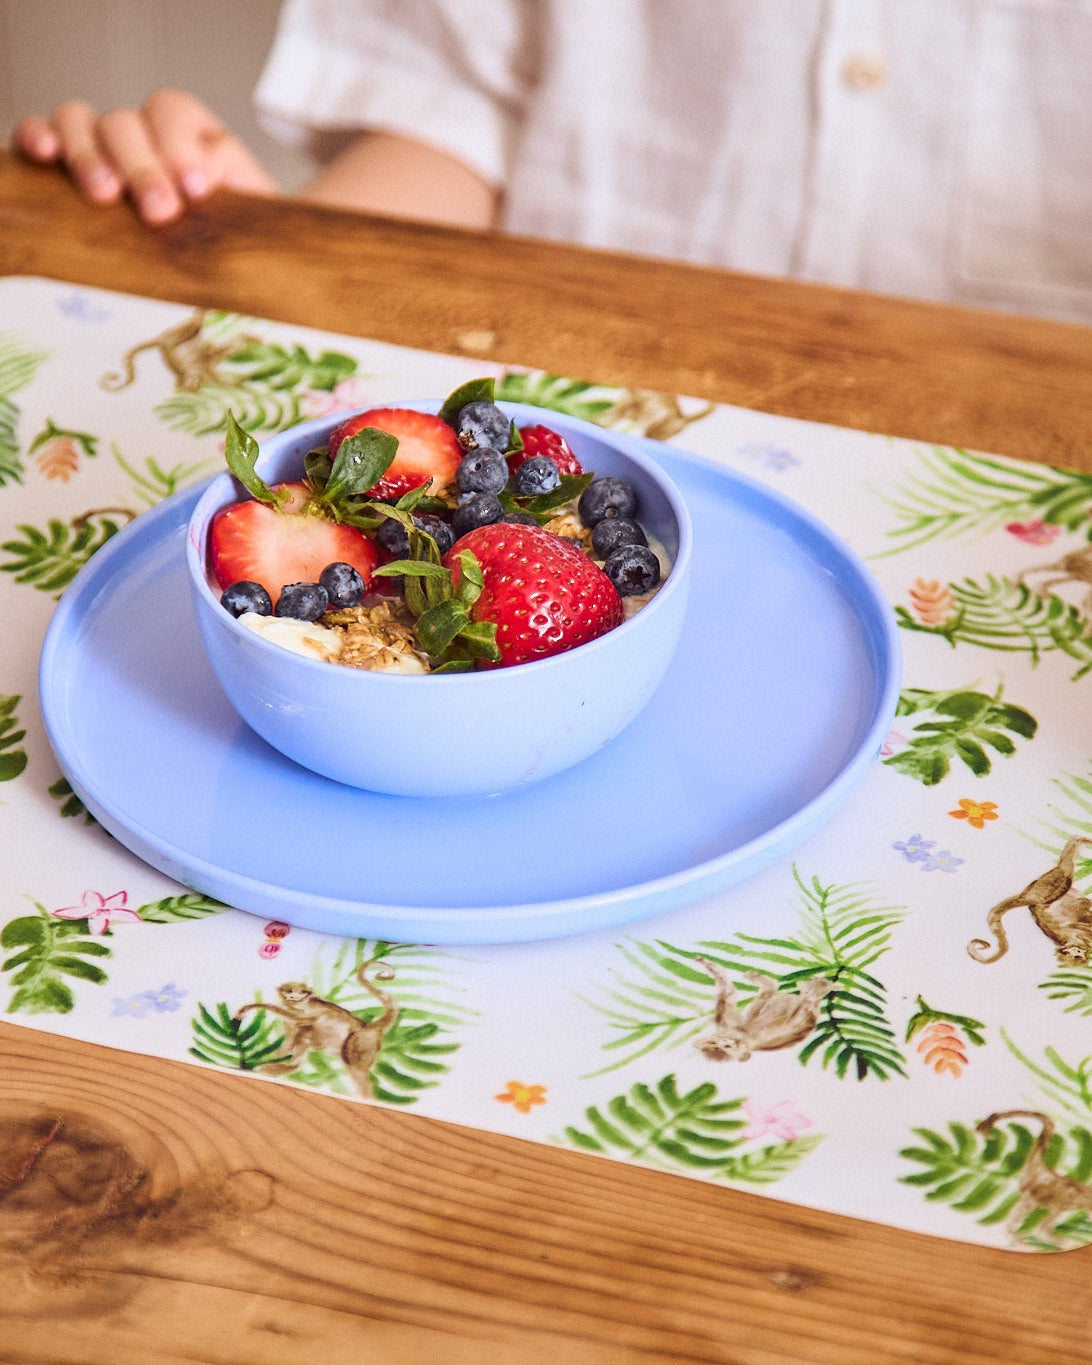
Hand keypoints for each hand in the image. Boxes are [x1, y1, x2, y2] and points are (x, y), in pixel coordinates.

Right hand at [12, 88, 278, 223]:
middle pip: (125, 122)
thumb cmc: (235, 238)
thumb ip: (240, 186)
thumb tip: (208, 172)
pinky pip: (43, 135)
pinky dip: (39, 136)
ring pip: (80, 122)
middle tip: (158, 211)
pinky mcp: (67, 164)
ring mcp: (100, 145)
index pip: (172, 112)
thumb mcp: (253, 215)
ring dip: (90, 156)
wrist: (226, 263)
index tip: (198, 190)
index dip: (181, 145)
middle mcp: (140, 133)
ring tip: (104, 195)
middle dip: (142, 166)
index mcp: (188, 133)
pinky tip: (46, 154)